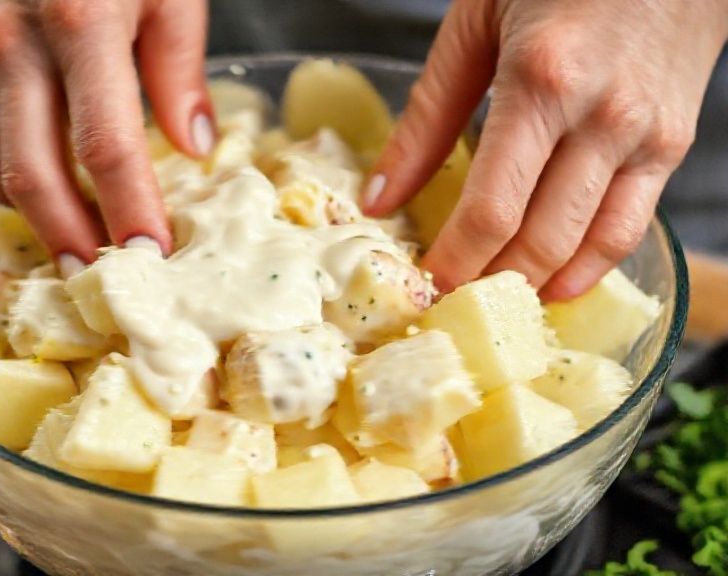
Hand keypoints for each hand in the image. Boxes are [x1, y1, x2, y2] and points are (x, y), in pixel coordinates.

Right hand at [0, 0, 212, 272]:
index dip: (128, 208)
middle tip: (105, 288)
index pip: (105, 145)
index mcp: (80, 24)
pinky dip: (16, 184)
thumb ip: (178, 66)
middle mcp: (17, 46)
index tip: (153, 256)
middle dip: (72, 239)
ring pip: (1, 167)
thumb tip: (193, 146)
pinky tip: (50, 206)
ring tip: (80, 261)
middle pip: (36, 174)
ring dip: (40, 222)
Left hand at [362, 0, 727, 298]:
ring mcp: (645, 134)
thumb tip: (379, 199)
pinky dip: (591, 266)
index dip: (455, 260)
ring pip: (588, 245)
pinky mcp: (672, 142)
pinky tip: (554, 281)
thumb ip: (425, 118)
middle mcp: (601, 117)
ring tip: (493, 299)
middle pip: (539, 239)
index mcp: (541, 82)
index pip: (491, 210)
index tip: (424, 284)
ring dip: (536, 285)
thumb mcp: (473, 27)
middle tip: (451, 302)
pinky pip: (631, 226)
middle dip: (489, 282)